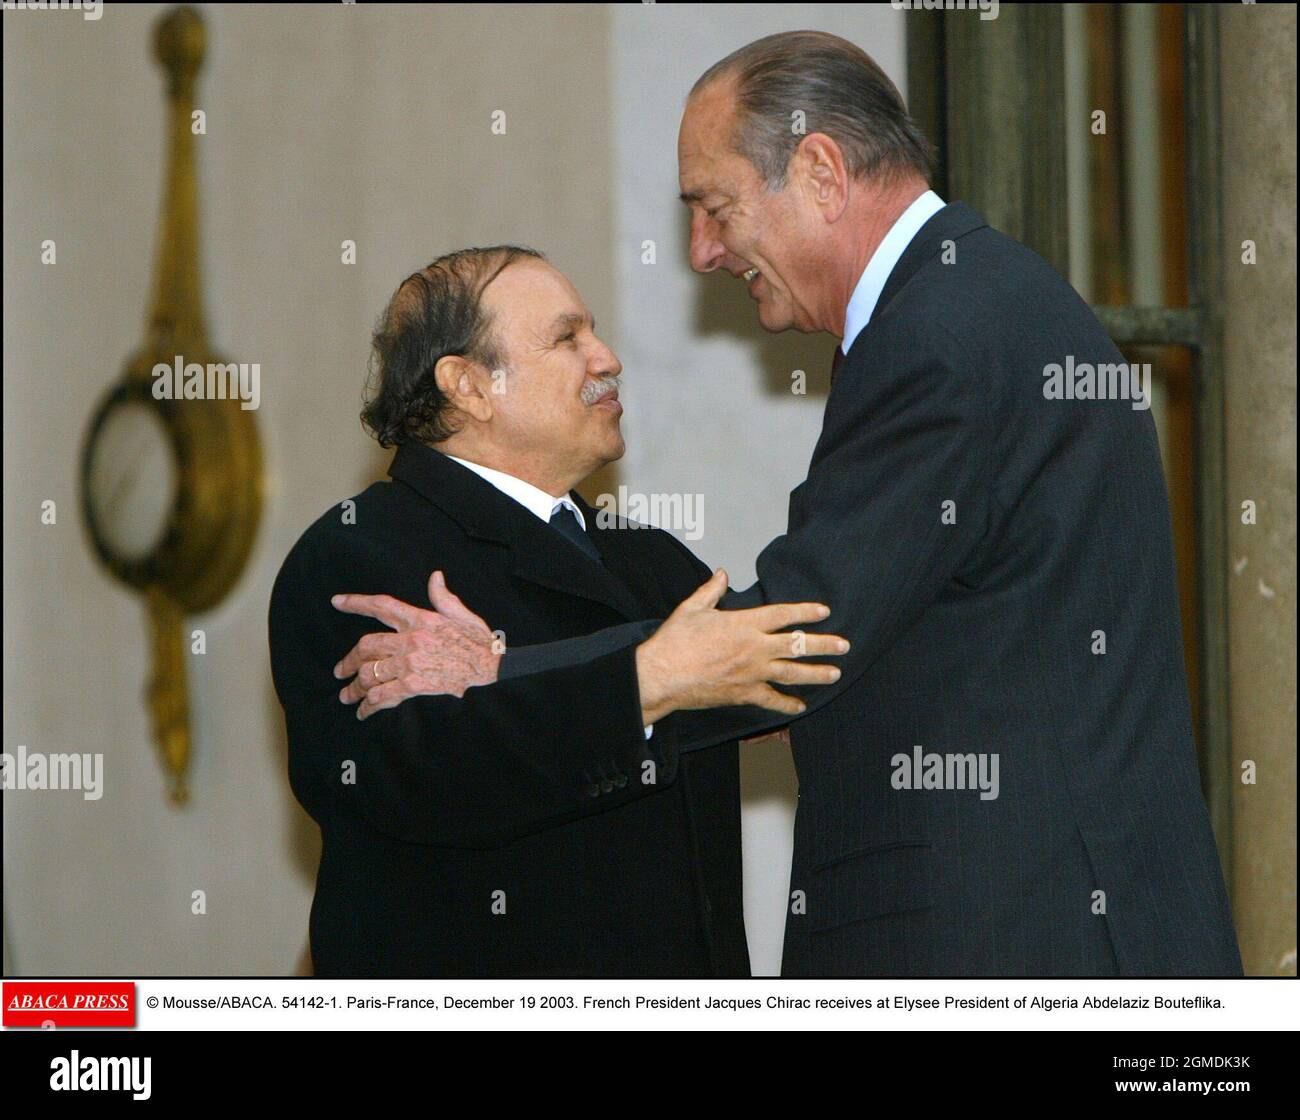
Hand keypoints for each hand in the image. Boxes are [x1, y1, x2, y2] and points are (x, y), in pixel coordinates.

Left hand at [331, 571, 499, 718]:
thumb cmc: (481, 644)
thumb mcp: (463, 616)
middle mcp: (411, 639)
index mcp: (420, 619)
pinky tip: (364, 712)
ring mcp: (410, 663)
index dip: (356, 603)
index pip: (382, 606)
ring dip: (354, 687)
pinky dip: (369, 706)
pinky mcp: (414, 685)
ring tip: (347, 695)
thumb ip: (444, 598)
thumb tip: (435, 577)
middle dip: (348, 660)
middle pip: (366, 646)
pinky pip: (382, 695)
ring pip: (369, 673)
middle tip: (339, 671)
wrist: (493, 670)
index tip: (336, 602)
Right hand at [634, 569, 849, 723]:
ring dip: (816, 674)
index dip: (805, 612)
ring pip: (792, 673)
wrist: (662, 675)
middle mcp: (754, 648)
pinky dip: (787, 704)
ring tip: (835, 674)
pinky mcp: (743, 694)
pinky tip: (800, 706)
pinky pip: (771, 700)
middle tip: (844, 646)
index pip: (782, 614)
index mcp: (743, 624)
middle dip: (823, 645)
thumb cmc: (675, 640)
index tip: (824, 612)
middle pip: (797, 645)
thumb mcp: (692, 608)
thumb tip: (722, 574)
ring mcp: (752, 673)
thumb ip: (711, 590)